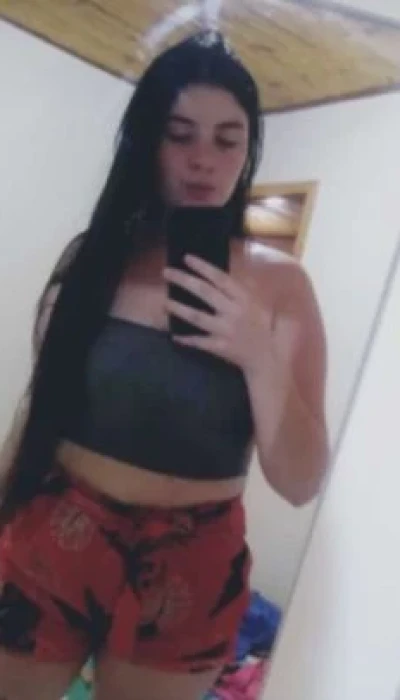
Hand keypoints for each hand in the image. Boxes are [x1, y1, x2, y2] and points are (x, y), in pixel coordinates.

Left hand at [163, 254, 299, 377]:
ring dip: (178, 308)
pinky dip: (186, 339)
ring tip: (164, 302)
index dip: (203, 267)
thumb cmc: (261, 327)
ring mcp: (225, 330)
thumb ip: (241, 290)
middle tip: (166, 272)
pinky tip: (174, 335)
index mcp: (243, 299)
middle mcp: (233, 312)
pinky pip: (199, 342)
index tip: (186, 258)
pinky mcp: (219, 347)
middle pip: (204, 292)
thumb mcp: (257, 304)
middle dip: (183, 280)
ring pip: (197, 317)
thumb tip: (219, 275)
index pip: (220, 278)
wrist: (265, 358)